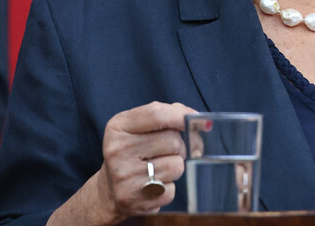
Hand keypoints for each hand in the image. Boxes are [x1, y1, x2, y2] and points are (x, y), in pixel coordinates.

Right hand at [96, 102, 195, 220]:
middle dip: (180, 146)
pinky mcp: (133, 200)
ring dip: (175, 166)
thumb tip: (198, 121)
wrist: (110, 191)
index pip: (157, 114)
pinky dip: (168, 188)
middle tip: (169, 151)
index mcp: (119, 127)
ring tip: (159, 168)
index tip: (204, 122)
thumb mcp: (139, 127)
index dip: (184, 116)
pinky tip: (154, 186)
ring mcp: (124, 177)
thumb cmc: (133, 152)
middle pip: (173, 140)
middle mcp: (118, 150)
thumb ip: (167, 115)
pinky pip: (171, 190)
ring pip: (176, 165)